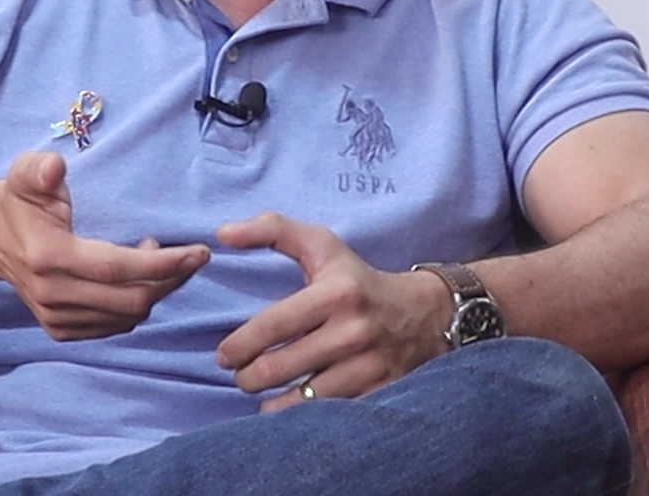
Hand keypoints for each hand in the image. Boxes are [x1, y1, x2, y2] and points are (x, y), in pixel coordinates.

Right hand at [0, 151, 209, 340]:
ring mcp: (55, 318)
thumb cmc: (18, 202)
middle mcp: (52, 295)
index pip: (117, 268)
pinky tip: (137, 278)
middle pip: (130, 300)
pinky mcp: (60, 330)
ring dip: (156, 290)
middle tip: (191, 255)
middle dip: (171, 280)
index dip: (162, 263)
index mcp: (48, 256)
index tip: (198, 252)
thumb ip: (39, 169)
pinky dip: (136, 305)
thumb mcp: (23, 175)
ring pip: (126, 317)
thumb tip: (55, 168)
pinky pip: (114, 326)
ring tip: (158, 257)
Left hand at [214, 210, 451, 410]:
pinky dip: (303, 419)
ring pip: (302, 400)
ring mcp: (368, 366)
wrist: (425, 314)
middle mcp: (353, 331)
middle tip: (241, 376)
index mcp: (336, 292)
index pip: (273, 325)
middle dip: (249, 377)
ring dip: (271, 403)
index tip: (224, 355)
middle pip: (280, 368)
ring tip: (260, 394)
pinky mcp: (380, 393)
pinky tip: (290, 410)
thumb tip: (223, 233)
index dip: (240, 345)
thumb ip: (271, 230)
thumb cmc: (358, 279)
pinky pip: (329, 416)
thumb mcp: (322, 244)